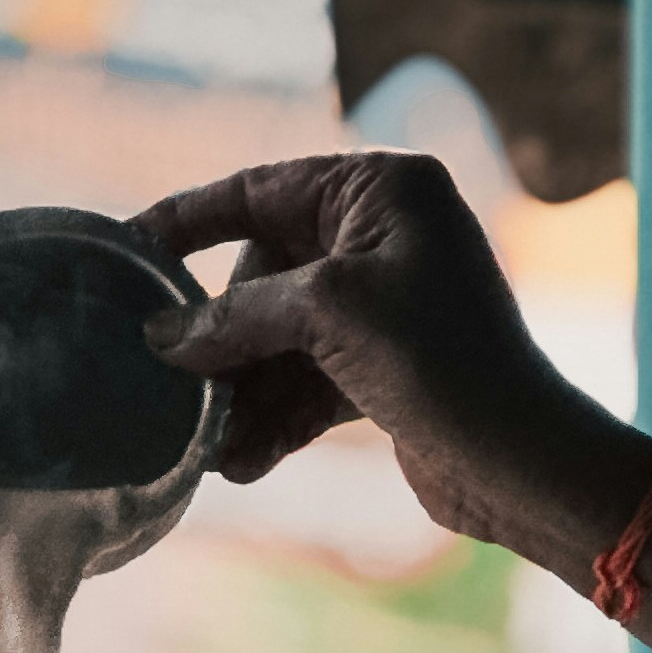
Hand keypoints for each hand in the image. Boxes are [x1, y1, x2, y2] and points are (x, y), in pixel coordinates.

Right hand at [133, 152, 649, 571]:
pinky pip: (309, 384)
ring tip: (208, 448)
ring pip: (283, 340)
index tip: (129, 251)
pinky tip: (242, 464)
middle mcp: (385, 236)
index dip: (188, 220)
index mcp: (382, 188)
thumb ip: (240, 315)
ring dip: (243, 394)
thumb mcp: (330, 316)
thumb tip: (166, 336)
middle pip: (265, 275)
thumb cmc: (442, 363)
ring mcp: (386, 305)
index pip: (259, 189)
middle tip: (173, 385)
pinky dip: (277, 420)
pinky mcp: (386, 370)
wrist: (522, 463)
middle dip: (222, 339)